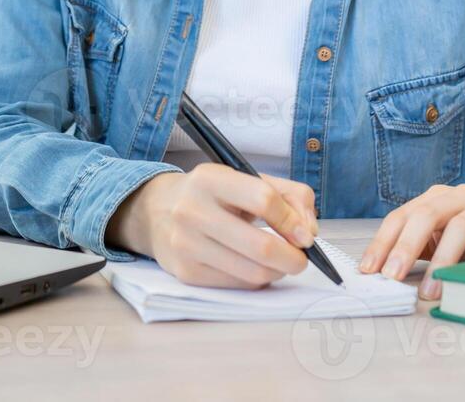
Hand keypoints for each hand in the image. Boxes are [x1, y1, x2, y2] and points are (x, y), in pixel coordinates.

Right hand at [106, 165, 318, 288]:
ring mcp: (186, 244)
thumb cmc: (213, 195)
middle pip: (262, 247)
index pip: (264, 200)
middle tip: (300, 258)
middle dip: (294, 258)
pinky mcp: (186, 273)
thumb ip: (289, 196)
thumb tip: (309, 233)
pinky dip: (256, 279)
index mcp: (210, 179)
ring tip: (279, 262)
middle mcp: (193, 210)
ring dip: (278, 272)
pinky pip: (239, 285)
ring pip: (253, 272)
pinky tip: (253, 266)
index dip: (293, 221)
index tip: (305, 234)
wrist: (156, 212)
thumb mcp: (247, 179)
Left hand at [357, 183, 464, 298]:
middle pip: (426, 215)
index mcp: (436, 198)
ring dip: (442, 261)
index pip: (402, 216)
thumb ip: (422, 248)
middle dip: (405, 246)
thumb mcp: (446, 237)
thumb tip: (387, 275)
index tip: (368, 270)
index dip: (383, 242)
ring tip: (430, 292)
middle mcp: (459, 196)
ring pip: (460, 227)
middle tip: (392, 277)